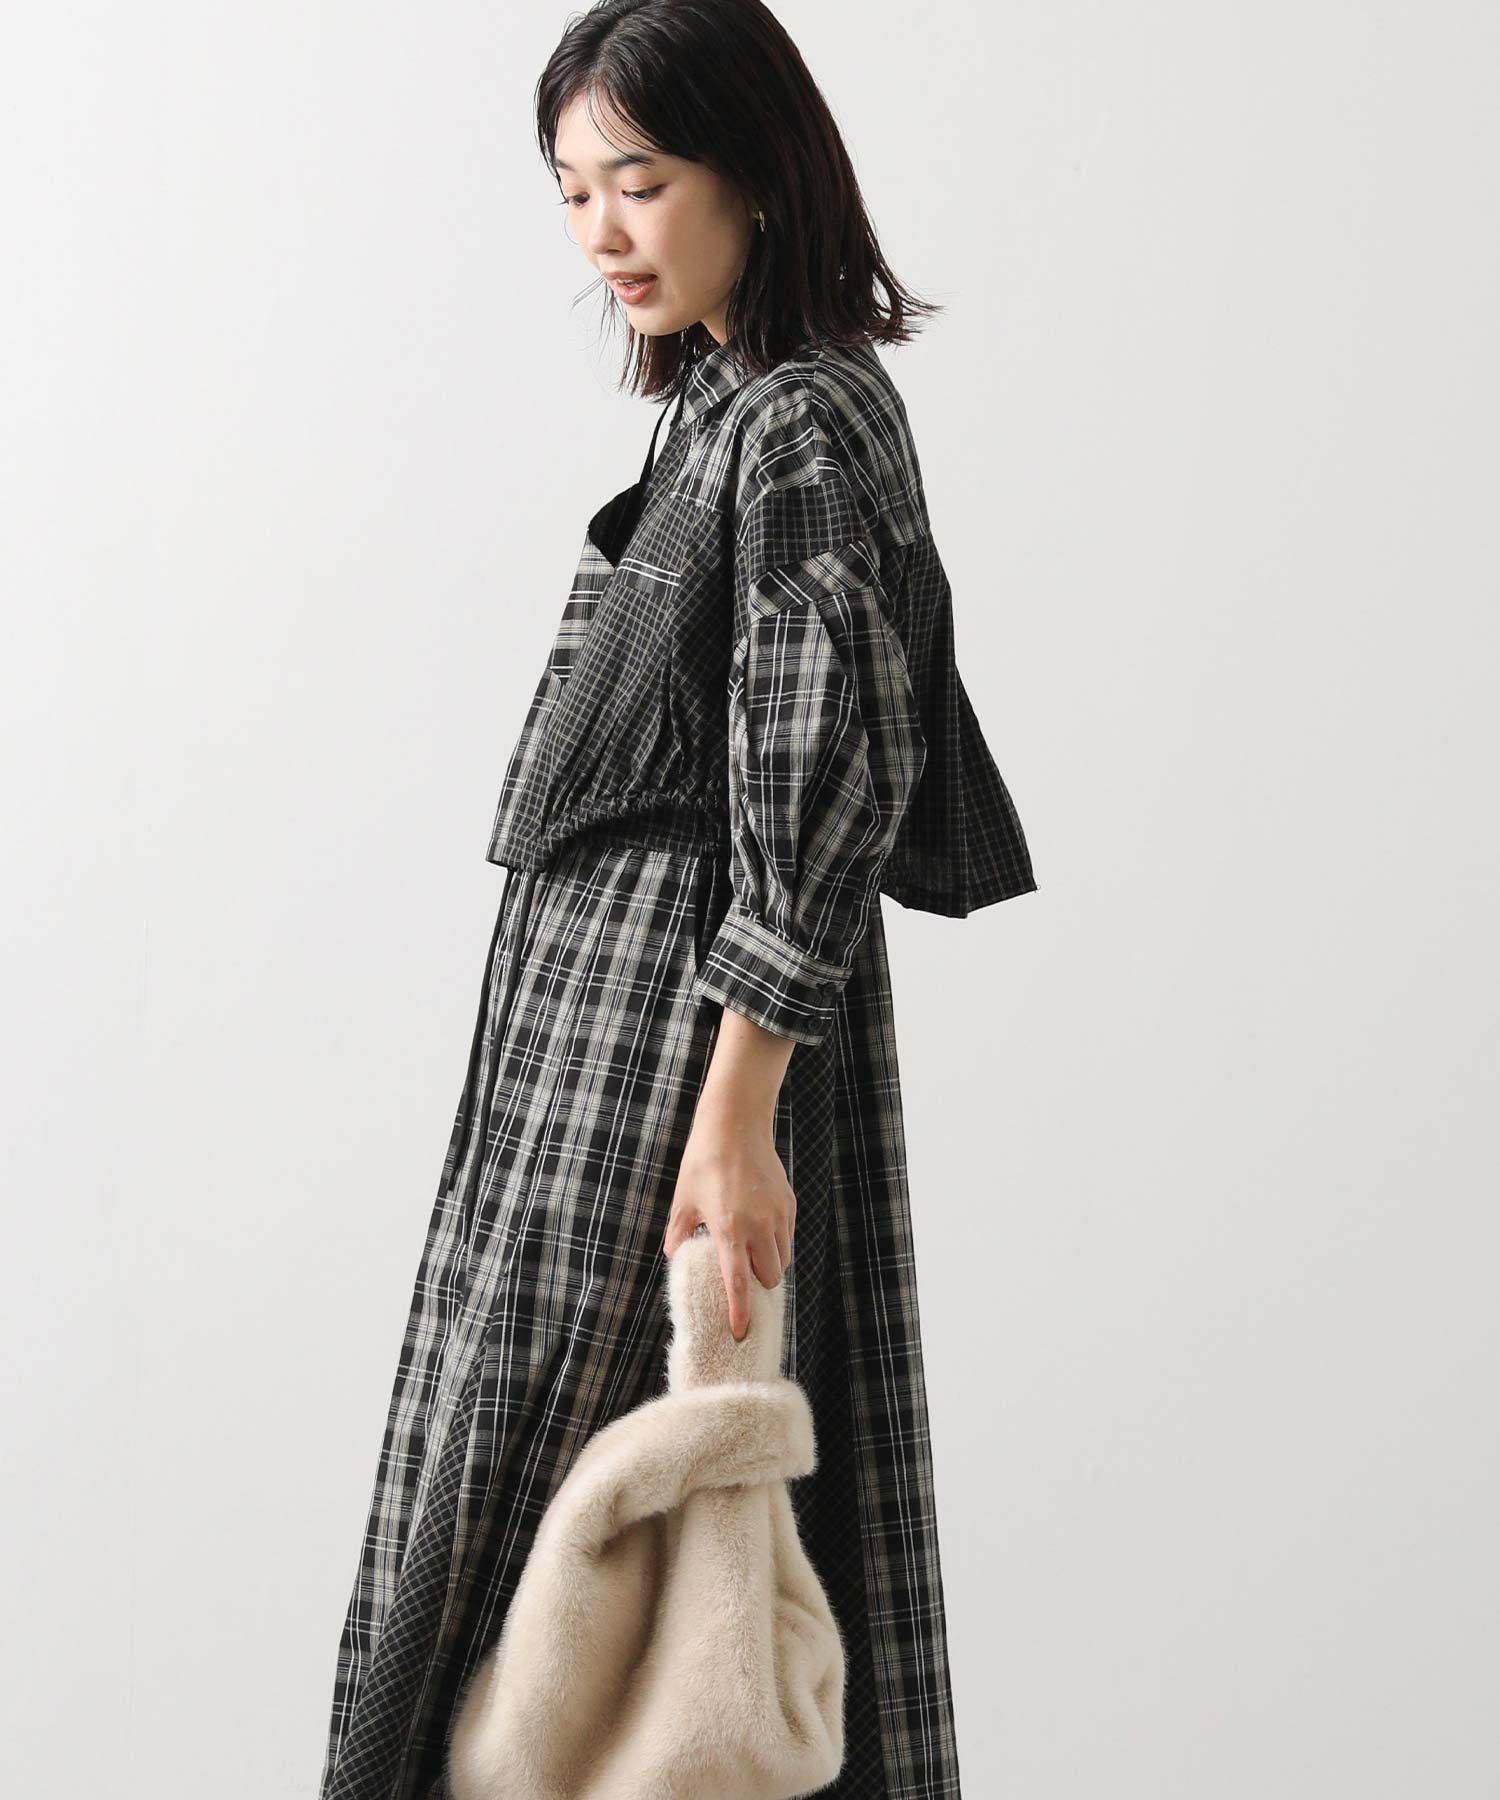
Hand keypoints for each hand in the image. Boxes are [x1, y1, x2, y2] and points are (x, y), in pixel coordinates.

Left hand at [662, 1117, 795, 1342]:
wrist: (735, 1124)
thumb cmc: (703, 1162)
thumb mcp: (682, 1201)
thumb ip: (678, 1235)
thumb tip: (674, 1258)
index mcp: (729, 1230)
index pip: (738, 1284)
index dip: (740, 1314)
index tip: (739, 1335)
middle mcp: (759, 1227)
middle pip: (768, 1278)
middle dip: (757, 1288)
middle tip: (742, 1285)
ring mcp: (778, 1216)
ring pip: (782, 1260)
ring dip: (768, 1267)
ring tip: (750, 1258)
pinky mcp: (789, 1204)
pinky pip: (787, 1238)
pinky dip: (776, 1245)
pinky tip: (759, 1233)